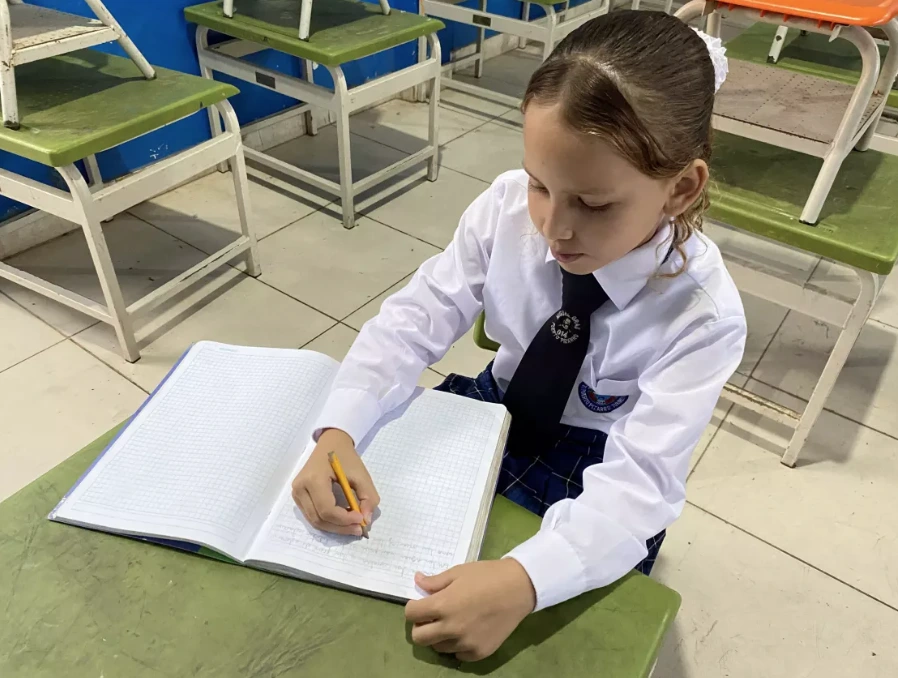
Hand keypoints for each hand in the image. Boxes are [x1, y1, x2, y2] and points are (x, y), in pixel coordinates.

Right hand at [292, 429, 379, 535]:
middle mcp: (300, 488)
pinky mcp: (298, 497)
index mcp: (314, 479)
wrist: (331, 444)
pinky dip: (329, 522)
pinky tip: (343, 519)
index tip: (361, 519)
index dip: (344, 519)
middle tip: (359, 528)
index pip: (326, 509)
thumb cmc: (346, 458)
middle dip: (341, 527)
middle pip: (319, 519)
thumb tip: (366, 520)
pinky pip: (313, 516)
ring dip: (335, 527)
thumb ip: (368, 497)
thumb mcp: (362, 475)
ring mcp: (296, 493)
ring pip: (315, 521)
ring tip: (353, 525)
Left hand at [405, 559, 536, 661]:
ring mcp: (465, 643)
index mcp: (442, 605)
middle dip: (420, 626)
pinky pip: (458, 654)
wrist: (518, 588)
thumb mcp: (458, 572)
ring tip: (452, 622)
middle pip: (419, 638)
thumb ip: (435, 581)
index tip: (422, 603)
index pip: (411, 614)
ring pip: (438, 647)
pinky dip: (457, 645)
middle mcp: (451, 628)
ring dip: (439, 636)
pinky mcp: (479, 653)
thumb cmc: (487, 575)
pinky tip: (467, 631)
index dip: (413, 607)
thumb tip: (417, 581)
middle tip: (432, 616)